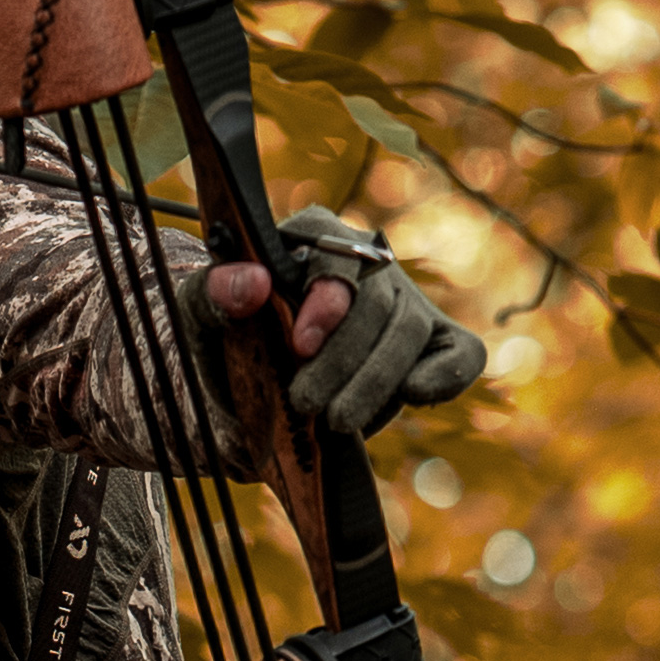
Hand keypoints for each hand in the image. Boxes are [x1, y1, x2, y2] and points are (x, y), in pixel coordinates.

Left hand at [204, 207, 488, 435]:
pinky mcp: (427, 346)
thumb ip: (211, 295)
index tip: (300, 345)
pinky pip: (459, 354)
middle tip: (306, 402)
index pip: (337, 256)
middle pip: (378, 300)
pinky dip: (447, 375)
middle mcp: (366, 264)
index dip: (325, 300)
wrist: (246, 394)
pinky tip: (418, 394)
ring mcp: (402, 304)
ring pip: (410, 331)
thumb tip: (252, 282)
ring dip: (375, 381)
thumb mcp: (200, 320)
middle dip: (344, 357)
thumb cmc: (226, 343)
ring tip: (335, 422)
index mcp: (313, 238)